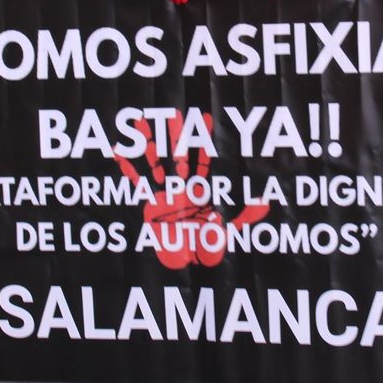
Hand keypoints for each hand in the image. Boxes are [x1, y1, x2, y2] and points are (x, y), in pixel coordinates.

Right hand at [113, 113, 269, 268]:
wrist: (185, 269)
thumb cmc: (207, 250)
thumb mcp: (229, 234)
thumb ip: (244, 219)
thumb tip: (265, 204)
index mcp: (201, 192)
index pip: (203, 161)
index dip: (203, 142)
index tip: (204, 119)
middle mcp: (182, 189)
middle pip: (178, 156)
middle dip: (176, 136)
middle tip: (173, 113)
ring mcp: (164, 194)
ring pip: (156, 164)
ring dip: (150, 145)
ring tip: (142, 122)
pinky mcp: (149, 204)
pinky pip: (137, 183)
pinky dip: (128, 168)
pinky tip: (118, 150)